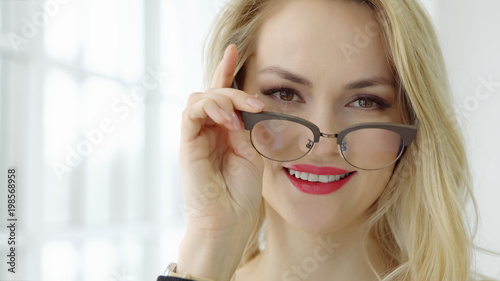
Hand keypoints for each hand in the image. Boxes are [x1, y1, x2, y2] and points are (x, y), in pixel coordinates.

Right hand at [177, 44, 264, 280]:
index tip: (234, 50)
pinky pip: (191, 112)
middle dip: (234, 88)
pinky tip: (228, 122)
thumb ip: (245, 127)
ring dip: (224, 99)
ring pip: (201, 98)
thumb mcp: (252, 153)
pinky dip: (211, 109)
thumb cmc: (241, 192)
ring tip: (240, 116)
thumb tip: (243, 106)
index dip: (226, 72)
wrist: (229, 219)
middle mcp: (208, 130)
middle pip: (213, 92)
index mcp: (223, 132)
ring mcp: (195, 136)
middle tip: (256, 104)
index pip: (222, 95)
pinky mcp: (187, 143)